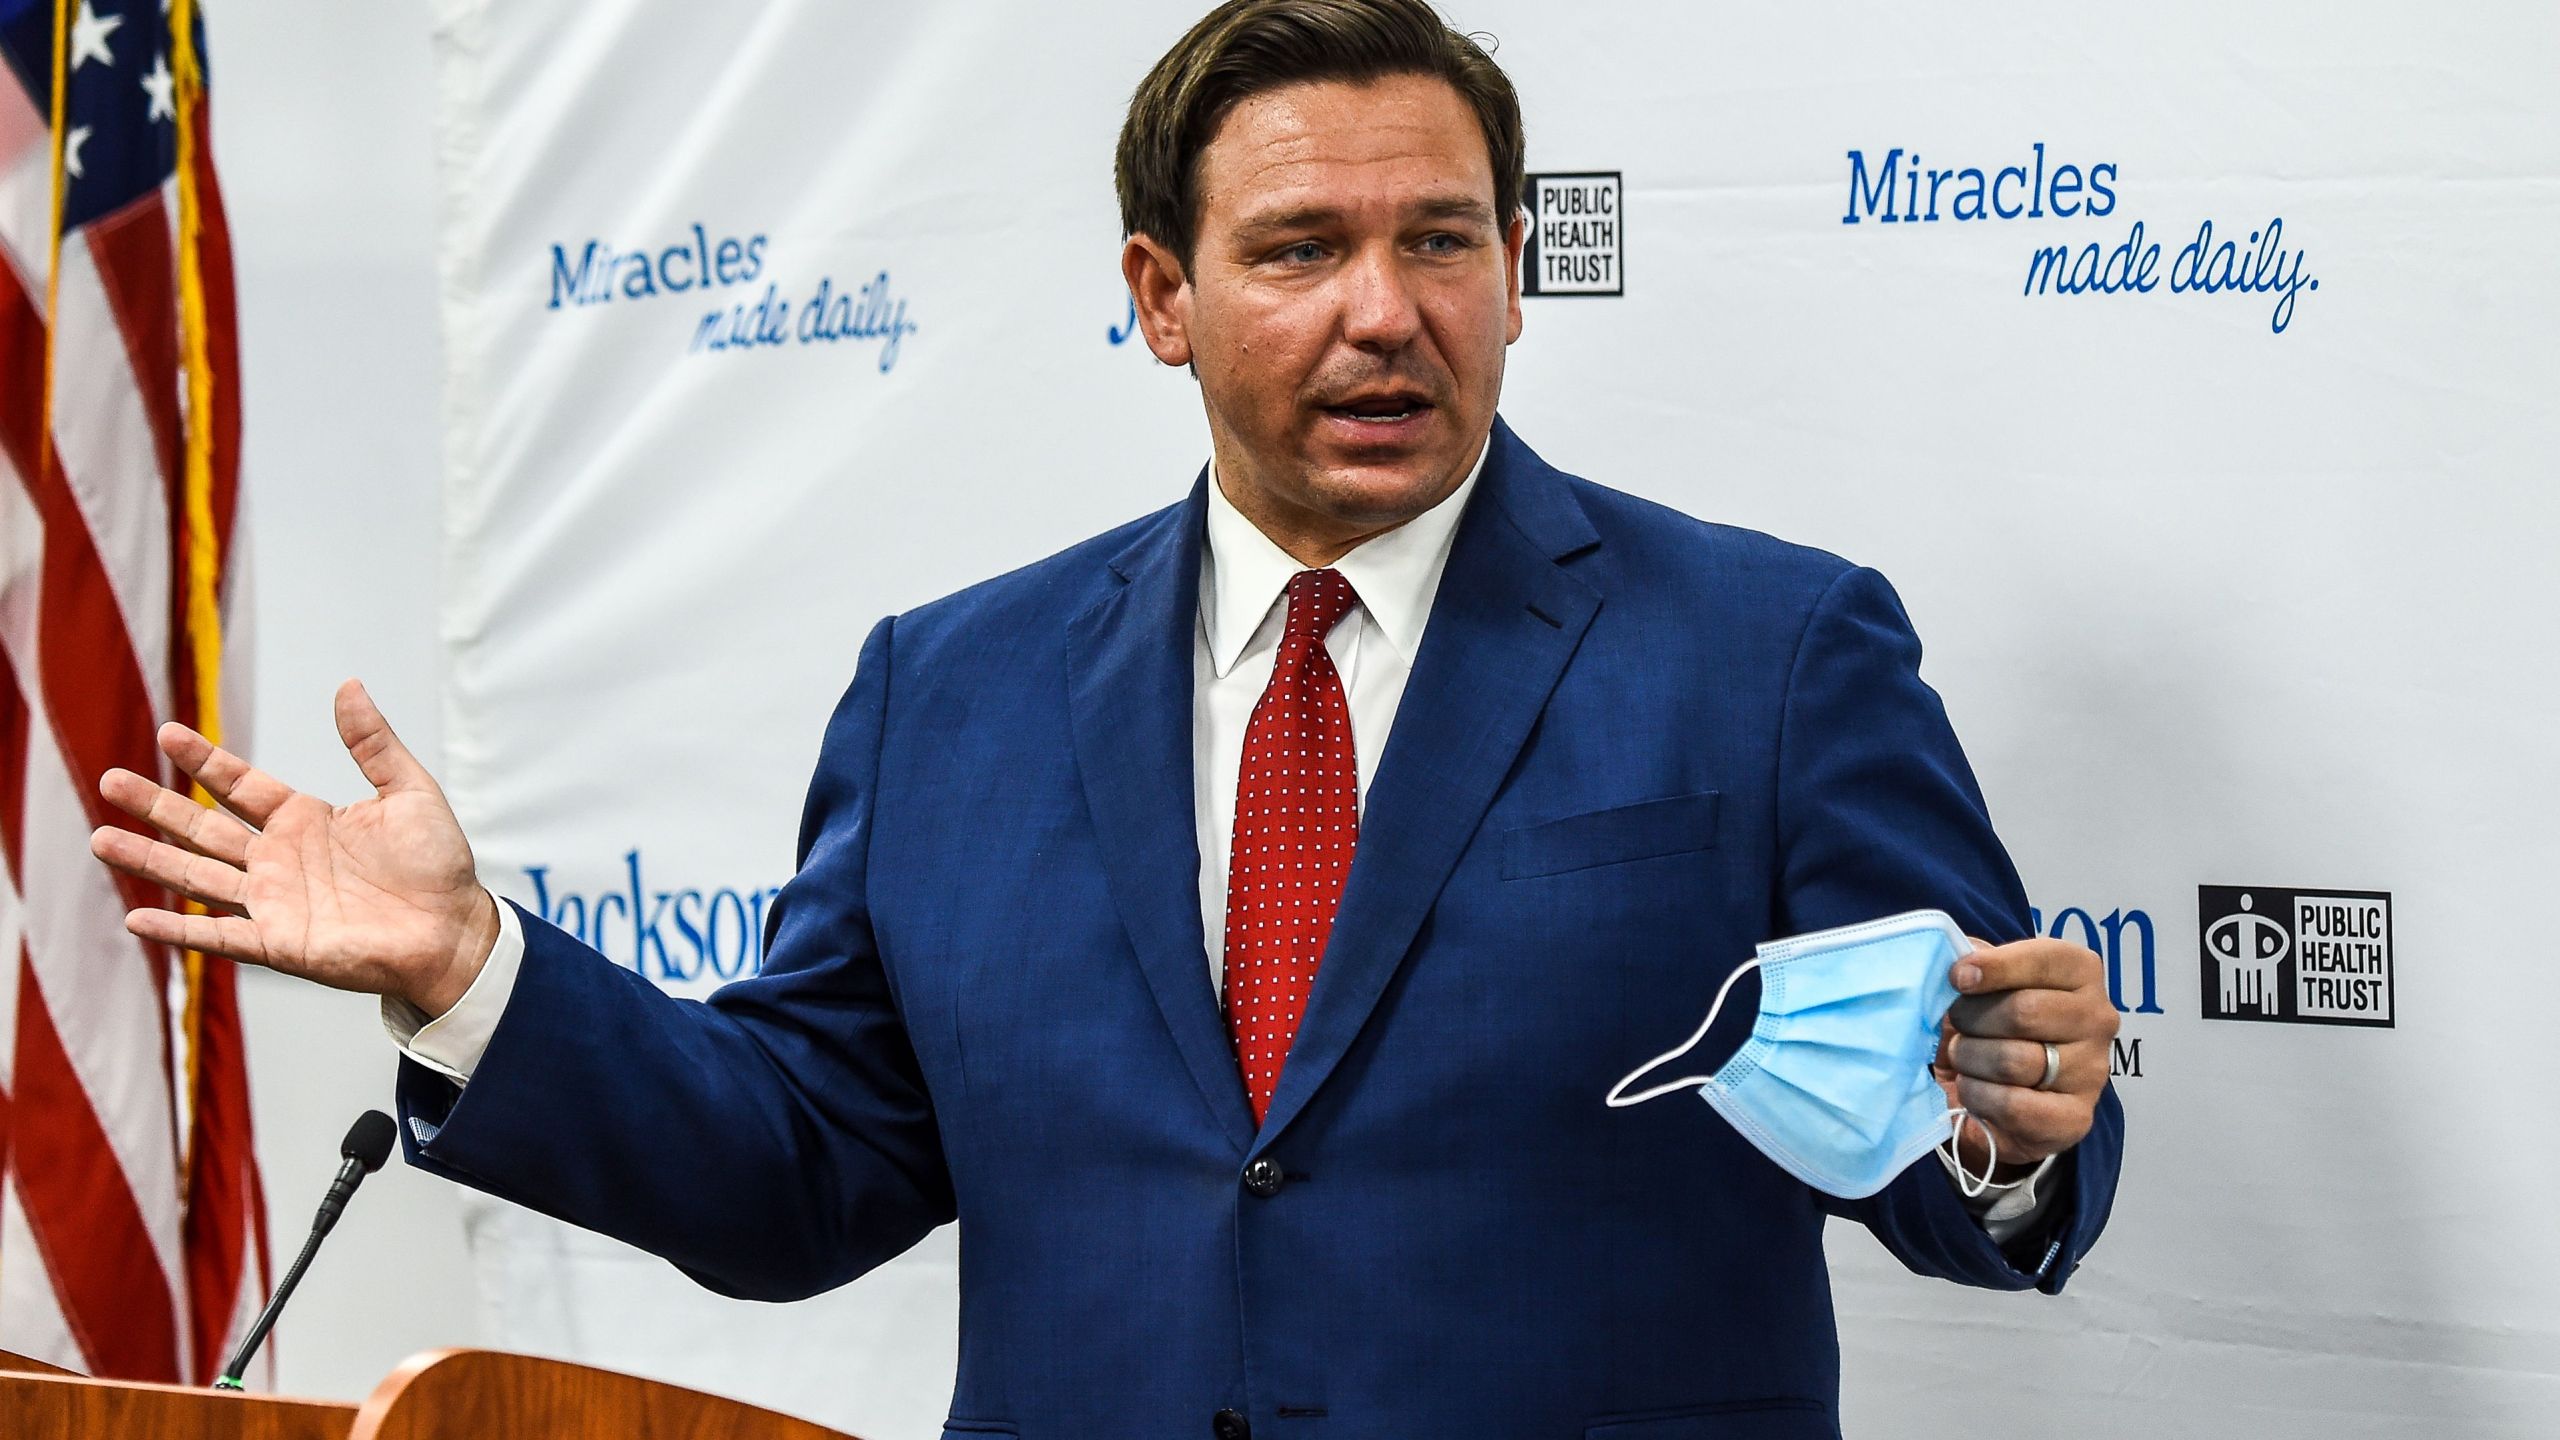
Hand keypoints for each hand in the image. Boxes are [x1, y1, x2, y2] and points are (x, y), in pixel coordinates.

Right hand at [88, 679, 499, 1017]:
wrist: (454, 930)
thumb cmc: (437, 866)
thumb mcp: (410, 792)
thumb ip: (374, 744)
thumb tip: (349, 685)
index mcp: (304, 820)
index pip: (239, 786)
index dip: (204, 761)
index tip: (167, 733)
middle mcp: (278, 859)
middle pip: (202, 828)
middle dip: (156, 806)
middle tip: (107, 780)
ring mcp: (273, 902)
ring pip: (197, 876)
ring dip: (149, 861)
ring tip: (101, 840)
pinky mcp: (278, 943)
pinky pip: (218, 935)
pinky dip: (177, 930)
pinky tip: (135, 919)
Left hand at [1933, 937, 2118, 1179]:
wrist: (2002, 1093)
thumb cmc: (1993, 1023)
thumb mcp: (1986, 983)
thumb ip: (1977, 963)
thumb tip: (1963, 962)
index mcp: (2081, 972)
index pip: (2044, 959)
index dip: (1994, 967)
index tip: (1958, 978)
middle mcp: (2097, 1019)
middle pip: (2023, 1012)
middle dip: (1971, 1020)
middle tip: (1958, 1027)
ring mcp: (2092, 1071)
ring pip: (2014, 1061)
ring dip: (1970, 1059)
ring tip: (1965, 1058)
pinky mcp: (2076, 1118)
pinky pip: (2015, 1105)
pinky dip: (1979, 1096)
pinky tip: (1974, 1089)